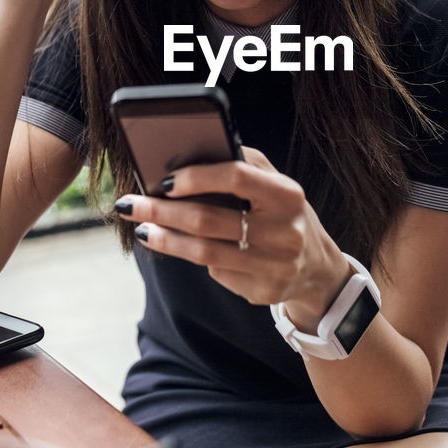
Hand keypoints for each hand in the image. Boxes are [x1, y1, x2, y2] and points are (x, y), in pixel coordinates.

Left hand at [117, 147, 350, 320]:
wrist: (316, 267)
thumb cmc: (283, 213)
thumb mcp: (275, 184)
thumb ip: (242, 165)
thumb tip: (188, 155)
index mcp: (287, 195)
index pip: (236, 177)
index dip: (196, 176)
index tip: (164, 180)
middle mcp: (285, 232)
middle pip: (209, 220)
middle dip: (162, 211)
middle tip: (131, 204)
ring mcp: (275, 266)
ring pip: (204, 253)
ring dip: (166, 239)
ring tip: (143, 228)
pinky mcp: (263, 292)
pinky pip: (217, 273)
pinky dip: (195, 258)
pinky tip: (183, 247)